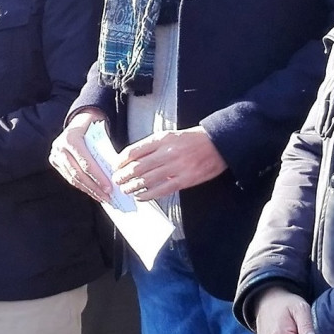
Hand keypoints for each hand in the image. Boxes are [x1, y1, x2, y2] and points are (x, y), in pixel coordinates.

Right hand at [49, 109, 111, 201]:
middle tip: (107, 196)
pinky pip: (69, 177)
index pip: (86, 163)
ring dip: (88, 190)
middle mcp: (59, 147)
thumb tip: (114, 173)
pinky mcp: (55, 161)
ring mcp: (55, 155)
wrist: (79, 119)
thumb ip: (104, 150)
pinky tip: (92, 192)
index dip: (98, 177)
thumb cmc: (93, 126)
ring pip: (72, 178)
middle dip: (94, 187)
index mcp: (71, 138)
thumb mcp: (100, 132)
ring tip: (101, 197)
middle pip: (78, 173)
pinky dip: (81, 186)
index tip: (109, 188)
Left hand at [111, 126, 226, 200]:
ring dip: (133, 186)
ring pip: (148, 180)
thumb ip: (154, 146)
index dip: (122, 160)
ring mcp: (177, 167)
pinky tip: (141, 197)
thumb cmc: (193, 140)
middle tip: (116, 180)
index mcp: (162, 139)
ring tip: (125, 190)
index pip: (135, 150)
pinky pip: (162, 190)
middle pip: (138, 167)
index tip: (115, 166)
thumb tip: (134, 159)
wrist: (218, 143)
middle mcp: (168, 152)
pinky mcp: (185, 179)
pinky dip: (149, 195)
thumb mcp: (171, 136)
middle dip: (124, 175)